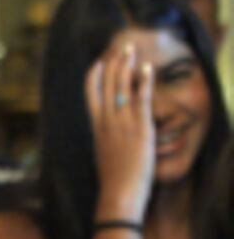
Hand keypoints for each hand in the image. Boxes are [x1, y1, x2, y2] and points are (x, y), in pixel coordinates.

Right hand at [87, 40, 156, 219]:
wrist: (118, 192)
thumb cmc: (113, 179)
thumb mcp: (105, 154)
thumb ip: (108, 139)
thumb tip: (111, 134)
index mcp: (97, 127)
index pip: (90, 95)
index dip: (94, 76)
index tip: (99, 61)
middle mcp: (107, 122)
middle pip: (107, 85)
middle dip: (113, 64)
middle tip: (121, 46)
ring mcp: (122, 123)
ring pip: (121, 87)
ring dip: (127, 66)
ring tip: (131, 50)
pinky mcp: (139, 128)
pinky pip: (141, 99)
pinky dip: (144, 82)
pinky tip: (147, 68)